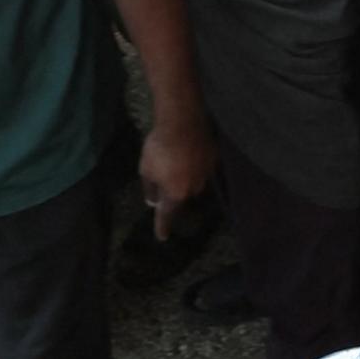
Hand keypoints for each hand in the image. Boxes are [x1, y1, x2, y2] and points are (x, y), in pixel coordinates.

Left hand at [137, 119, 213, 240]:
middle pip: (182, 196)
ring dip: (185, 176)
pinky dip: (195, 164)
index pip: (168, 215)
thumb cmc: (159, 148)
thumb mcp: (146, 168)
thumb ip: (150, 188)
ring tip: (175, 160)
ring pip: (193, 182)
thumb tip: (153, 201)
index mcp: (175, 194)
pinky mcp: (214, 160)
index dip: (163, 227)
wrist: (183, 121)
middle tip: (164, 176)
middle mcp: (193, 189)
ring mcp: (206, 174)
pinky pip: (202, 168)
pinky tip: (188, 152)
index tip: (162, 237)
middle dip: (173, 190)